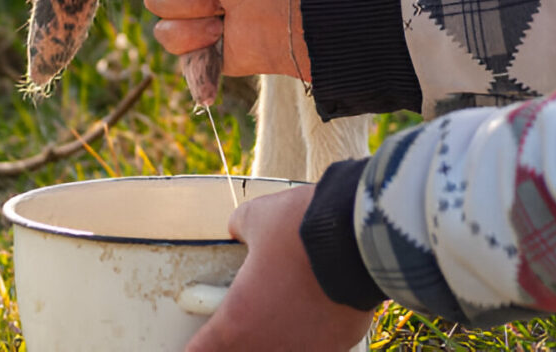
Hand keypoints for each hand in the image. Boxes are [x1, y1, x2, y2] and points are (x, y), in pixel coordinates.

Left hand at [185, 186, 373, 351]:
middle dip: (238, 341)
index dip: (196, 346)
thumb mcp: (256, 218)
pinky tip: (315, 312)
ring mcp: (305, 350)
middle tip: (242, 321)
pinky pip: (317, 347)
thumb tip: (239, 228)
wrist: (359, 237)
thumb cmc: (300, 230)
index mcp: (236, 322)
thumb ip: (239, 228)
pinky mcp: (339, 345)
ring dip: (275, 339)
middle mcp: (268, 346)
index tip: (201, 338)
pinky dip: (311, 335)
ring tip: (280, 314)